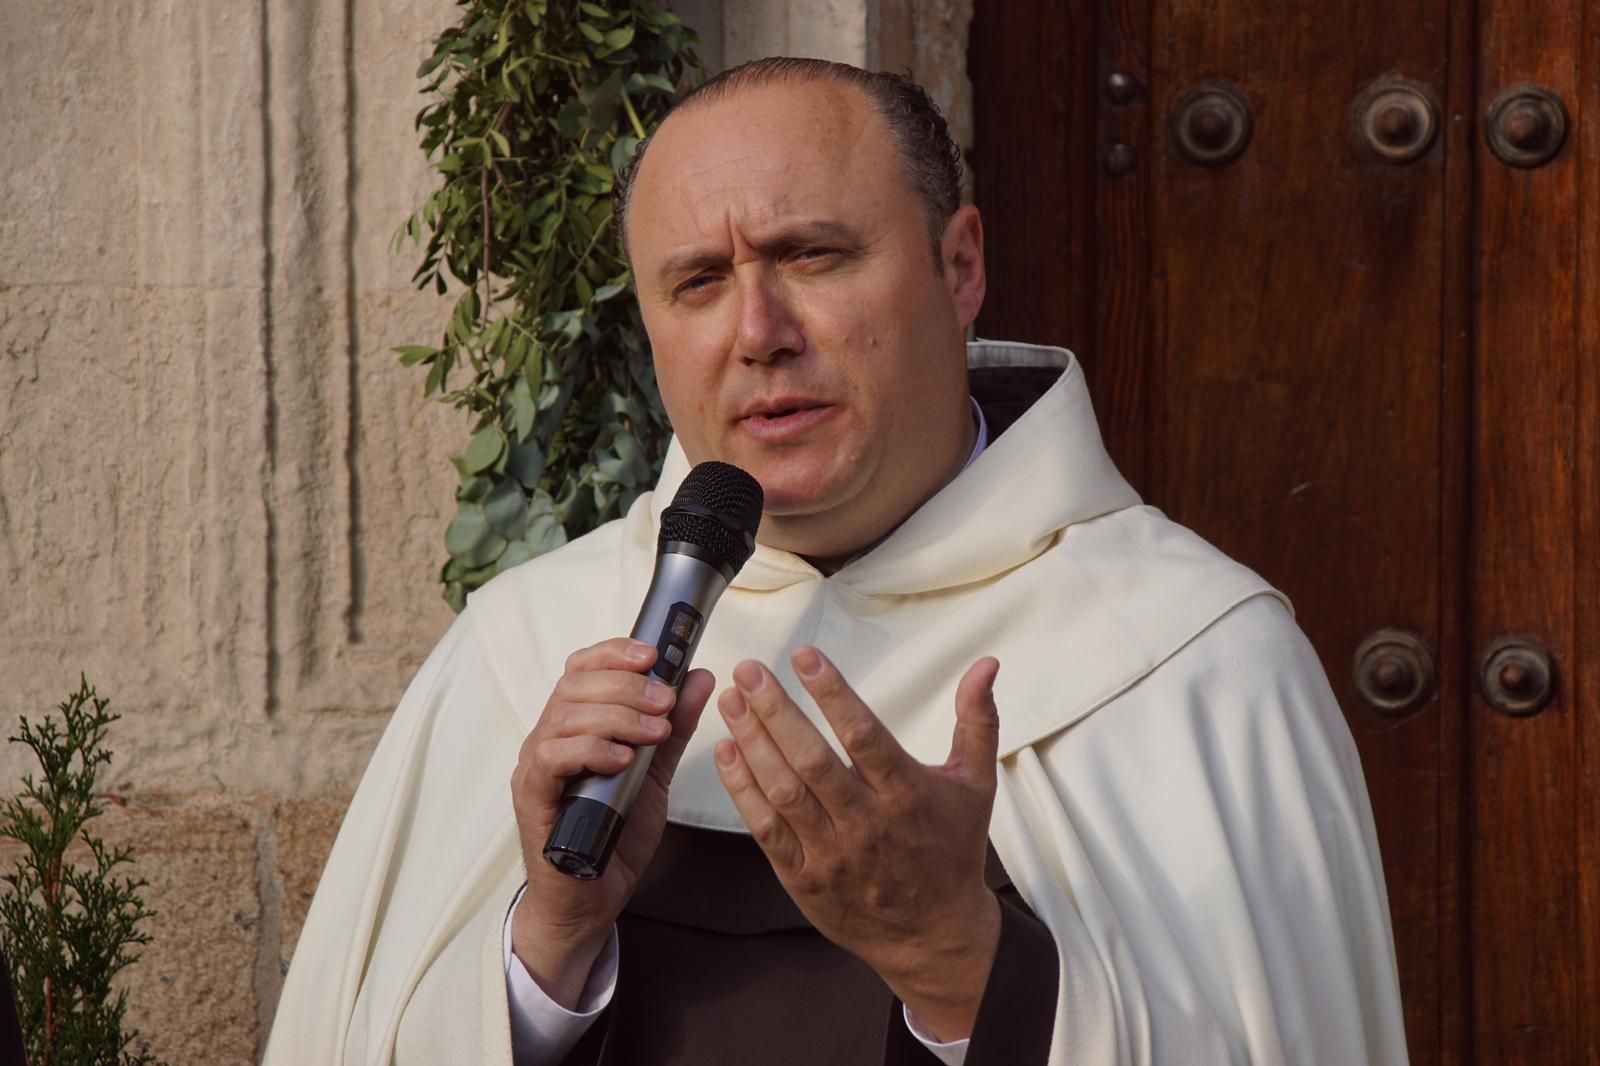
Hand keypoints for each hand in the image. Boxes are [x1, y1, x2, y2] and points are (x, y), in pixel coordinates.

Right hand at [509, 637, 714, 1007]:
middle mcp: (548, 738)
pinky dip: (590, 750)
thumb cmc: (614, 836)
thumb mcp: (655, 774)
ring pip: (565, 716)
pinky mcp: (532, 798)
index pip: (583, 668)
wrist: (591, 902)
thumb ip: (673, 728)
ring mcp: (536, 767)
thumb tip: (697, 677)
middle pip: (576, 685)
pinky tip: (623, 760)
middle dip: (628, 685)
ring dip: (617, 715)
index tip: (655, 653)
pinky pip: (551, 759)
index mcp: (575, 725)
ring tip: (657, 732)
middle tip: (667, 701)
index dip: (615, 652)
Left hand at [713, 646, 1002, 1041]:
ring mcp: (832, 853)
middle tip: (750, 670)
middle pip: (813, 761)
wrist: (934, 936)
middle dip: (776, 711)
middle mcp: (867, 824)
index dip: (832, 694)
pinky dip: (743, 790)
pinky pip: (767, 830)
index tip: (805, 657)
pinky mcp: (804, 877)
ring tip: (731, 700)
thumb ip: (977, 721)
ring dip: (753, 743)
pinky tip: (727, 752)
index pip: (864, 736)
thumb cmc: (952, 850)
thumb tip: (986, 666)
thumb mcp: (975, 785)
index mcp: (907, 794)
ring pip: (784, 792)